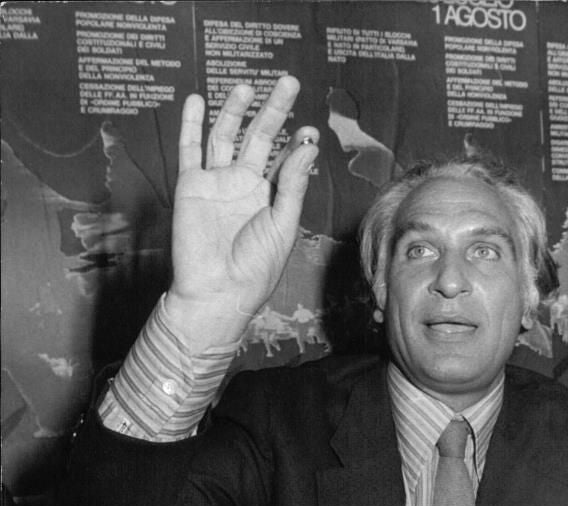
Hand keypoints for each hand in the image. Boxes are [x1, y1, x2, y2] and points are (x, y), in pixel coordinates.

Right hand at [167, 75, 318, 348]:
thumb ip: (292, 183)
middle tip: (288, 82)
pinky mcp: (190, 186)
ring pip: (225, 137)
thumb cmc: (255, 268)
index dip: (297, 143)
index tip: (309, 128)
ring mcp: (216, 183)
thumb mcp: (282, 224)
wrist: (217, 293)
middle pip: (259, 138)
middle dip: (273, 110)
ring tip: (246, 86)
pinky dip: (191, 125)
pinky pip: (189, 150)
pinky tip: (197, 100)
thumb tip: (307, 144)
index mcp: (271, 198)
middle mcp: (244, 186)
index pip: (285, 160)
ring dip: (235, 111)